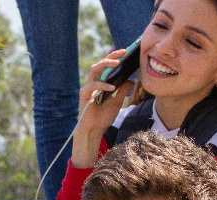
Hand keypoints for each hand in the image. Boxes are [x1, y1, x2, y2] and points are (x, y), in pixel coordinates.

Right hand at [71, 49, 136, 167]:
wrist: (94, 131)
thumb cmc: (103, 118)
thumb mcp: (117, 102)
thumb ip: (123, 90)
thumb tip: (131, 79)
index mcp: (100, 84)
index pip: (107, 67)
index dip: (115, 58)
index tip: (126, 52)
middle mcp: (93, 83)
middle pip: (100, 64)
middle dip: (111, 57)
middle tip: (123, 52)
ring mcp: (88, 88)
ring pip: (94, 70)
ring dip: (105, 65)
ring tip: (117, 63)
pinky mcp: (84, 95)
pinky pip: (93, 86)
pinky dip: (103, 85)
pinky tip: (112, 87)